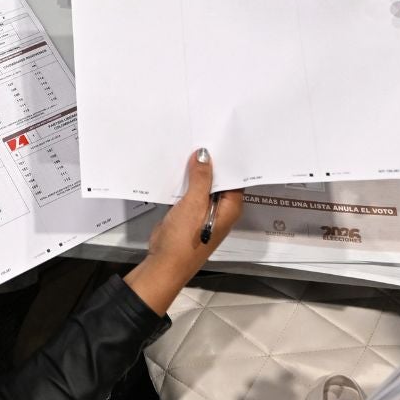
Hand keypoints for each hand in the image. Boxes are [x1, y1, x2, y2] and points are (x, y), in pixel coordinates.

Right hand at [124, 149, 244, 313]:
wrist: (164, 264)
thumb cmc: (185, 239)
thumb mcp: (194, 204)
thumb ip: (201, 178)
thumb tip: (204, 154)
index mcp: (231, 208)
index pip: (235, 177)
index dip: (229, 159)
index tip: (222, 137)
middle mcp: (222, 210)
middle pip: (219, 181)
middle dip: (211, 163)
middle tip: (204, 135)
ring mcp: (205, 213)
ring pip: (203, 186)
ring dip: (197, 172)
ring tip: (190, 145)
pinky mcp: (189, 215)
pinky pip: (191, 193)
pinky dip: (186, 182)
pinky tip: (179, 167)